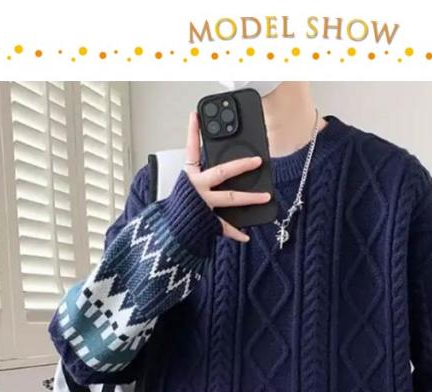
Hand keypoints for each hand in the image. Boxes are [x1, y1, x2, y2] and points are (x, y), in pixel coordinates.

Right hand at [183, 111, 270, 242]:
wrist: (166, 233)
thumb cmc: (176, 210)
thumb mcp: (184, 189)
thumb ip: (198, 177)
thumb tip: (220, 171)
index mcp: (189, 177)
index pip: (190, 150)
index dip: (192, 132)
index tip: (196, 115)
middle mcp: (197, 188)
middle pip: (221, 172)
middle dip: (240, 165)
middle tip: (257, 161)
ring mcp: (203, 204)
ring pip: (230, 198)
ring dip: (250, 198)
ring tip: (265, 197)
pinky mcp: (207, 221)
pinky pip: (225, 227)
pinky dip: (236, 233)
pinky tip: (247, 236)